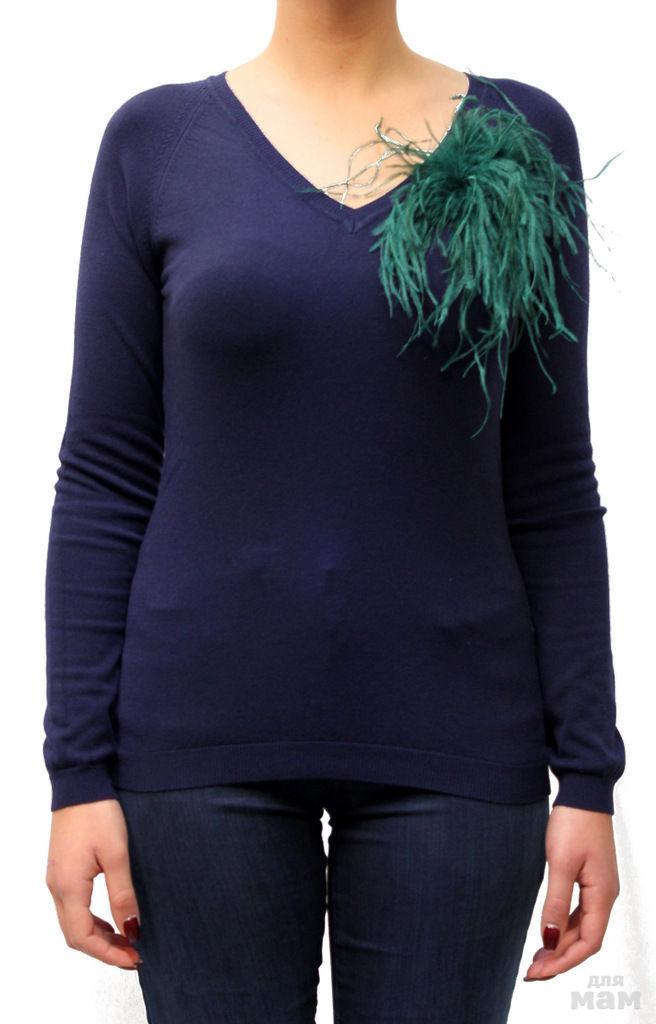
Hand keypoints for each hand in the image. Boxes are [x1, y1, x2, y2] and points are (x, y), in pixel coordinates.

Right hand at [46, 798, 142, 969]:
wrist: (80, 783)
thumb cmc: (98, 814)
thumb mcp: (116, 854)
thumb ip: (122, 894)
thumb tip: (131, 929)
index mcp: (68, 887)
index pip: (83, 937)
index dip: (108, 954)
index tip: (134, 958)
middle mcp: (57, 887)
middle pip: (75, 935)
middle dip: (104, 950)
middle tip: (133, 954)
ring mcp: (57, 879)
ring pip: (72, 922)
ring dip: (97, 936)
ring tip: (126, 939)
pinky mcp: (62, 869)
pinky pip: (72, 907)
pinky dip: (91, 919)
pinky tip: (110, 917)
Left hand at [524, 804, 619, 980]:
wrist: (583, 792)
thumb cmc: (574, 823)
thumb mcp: (560, 863)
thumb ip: (554, 902)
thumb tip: (549, 939)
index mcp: (602, 895)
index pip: (587, 943)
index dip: (563, 962)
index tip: (539, 972)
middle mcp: (605, 895)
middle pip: (586, 939)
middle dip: (560, 958)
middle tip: (533, 971)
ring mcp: (599, 887)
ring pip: (582, 927)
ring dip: (561, 944)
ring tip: (537, 958)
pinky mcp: (590, 877)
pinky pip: (579, 912)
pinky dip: (563, 925)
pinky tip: (548, 931)